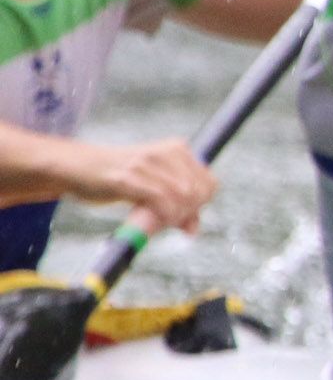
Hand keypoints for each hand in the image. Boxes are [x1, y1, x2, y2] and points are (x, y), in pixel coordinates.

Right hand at [67, 138, 215, 234]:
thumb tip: (193, 230)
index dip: (199, 204)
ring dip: (173, 217)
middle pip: (198, 192)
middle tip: (167, 222)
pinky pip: (160, 201)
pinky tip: (149, 222)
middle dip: (187, 212)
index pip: (209, 183)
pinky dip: (160, 217)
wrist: (77, 167)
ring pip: (182, 197)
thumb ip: (175, 204)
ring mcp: (146, 164)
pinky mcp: (128, 178)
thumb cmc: (117, 178)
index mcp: (177, 149)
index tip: (182, 215)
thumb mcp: (152, 186)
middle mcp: (165, 153)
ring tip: (155, 222)